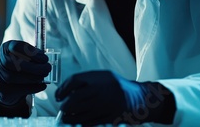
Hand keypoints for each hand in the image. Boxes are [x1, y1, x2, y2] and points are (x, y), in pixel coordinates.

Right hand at [0, 40, 50, 105]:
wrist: (6, 86)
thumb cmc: (18, 67)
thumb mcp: (25, 57)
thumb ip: (33, 55)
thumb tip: (43, 58)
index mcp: (6, 49)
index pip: (15, 47)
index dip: (31, 52)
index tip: (44, 58)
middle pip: (13, 63)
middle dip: (33, 67)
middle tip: (47, 69)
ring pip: (12, 78)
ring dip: (32, 77)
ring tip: (43, 76)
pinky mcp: (1, 91)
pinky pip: (16, 90)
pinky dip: (32, 88)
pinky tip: (41, 85)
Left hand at [55, 70, 173, 125]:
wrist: (141, 99)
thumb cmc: (118, 87)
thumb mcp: (104, 78)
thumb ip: (87, 82)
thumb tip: (65, 92)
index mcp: (101, 77)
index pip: (75, 80)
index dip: (63, 89)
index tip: (58, 96)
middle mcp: (103, 90)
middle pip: (75, 99)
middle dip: (65, 105)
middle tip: (62, 108)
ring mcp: (107, 105)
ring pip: (81, 113)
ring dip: (70, 117)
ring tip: (65, 118)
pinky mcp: (110, 118)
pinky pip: (90, 122)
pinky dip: (80, 123)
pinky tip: (77, 122)